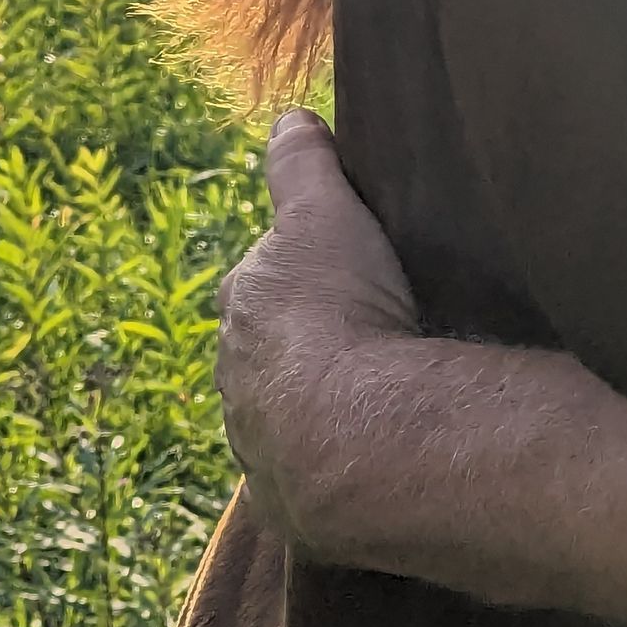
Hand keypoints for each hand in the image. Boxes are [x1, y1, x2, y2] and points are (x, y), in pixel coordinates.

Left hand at [216, 109, 418, 550]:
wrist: (361, 434)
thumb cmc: (342, 313)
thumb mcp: (326, 215)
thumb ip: (304, 167)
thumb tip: (289, 118)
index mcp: (242, 313)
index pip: (264, 284)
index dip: (303, 272)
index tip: (344, 269)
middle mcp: (236, 384)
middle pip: (272, 353)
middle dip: (310, 344)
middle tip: (375, 331)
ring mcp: (262, 450)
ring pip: (290, 416)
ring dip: (326, 407)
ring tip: (389, 396)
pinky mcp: (294, 509)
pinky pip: (317, 477)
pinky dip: (343, 462)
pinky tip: (384, 454)